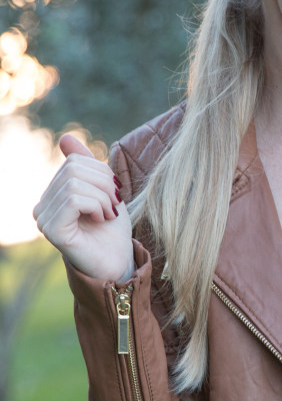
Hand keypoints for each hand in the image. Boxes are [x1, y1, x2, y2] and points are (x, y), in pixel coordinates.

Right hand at [33, 134, 134, 281]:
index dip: (101, 171)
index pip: (74, 162)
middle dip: (104, 183)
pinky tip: (102, 219)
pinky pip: (73, 199)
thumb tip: (65, 137)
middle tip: (116, 203)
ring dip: (102, 196)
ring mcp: (44, 218)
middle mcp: (42, 206)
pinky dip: (95, 205)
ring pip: (74, 184)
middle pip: (73, 170)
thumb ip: (87, 166)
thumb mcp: (104, 191)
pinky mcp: (52, 229)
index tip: (115, 192)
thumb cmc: (113, 231)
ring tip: (109, 213)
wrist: (119, 264)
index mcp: (53, 194)